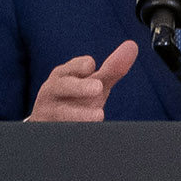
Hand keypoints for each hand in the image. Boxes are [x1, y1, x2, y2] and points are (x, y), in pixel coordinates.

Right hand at [27, 38, 149, 122]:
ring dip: (78, 115)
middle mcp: (52, 92)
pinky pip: (58, 132)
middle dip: (80, 87)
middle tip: (98, 88)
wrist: (50, 123)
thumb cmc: (75, 98)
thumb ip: (112, 68)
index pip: (72, 67)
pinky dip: (71, 133)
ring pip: (60, 113)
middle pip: (62, 86)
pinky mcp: (48, 131)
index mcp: (64, 75)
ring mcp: (48, 113)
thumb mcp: (94, 83)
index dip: (80, 66)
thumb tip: (132, 46)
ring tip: (98, 116)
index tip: (90, 66)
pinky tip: (87, 135)